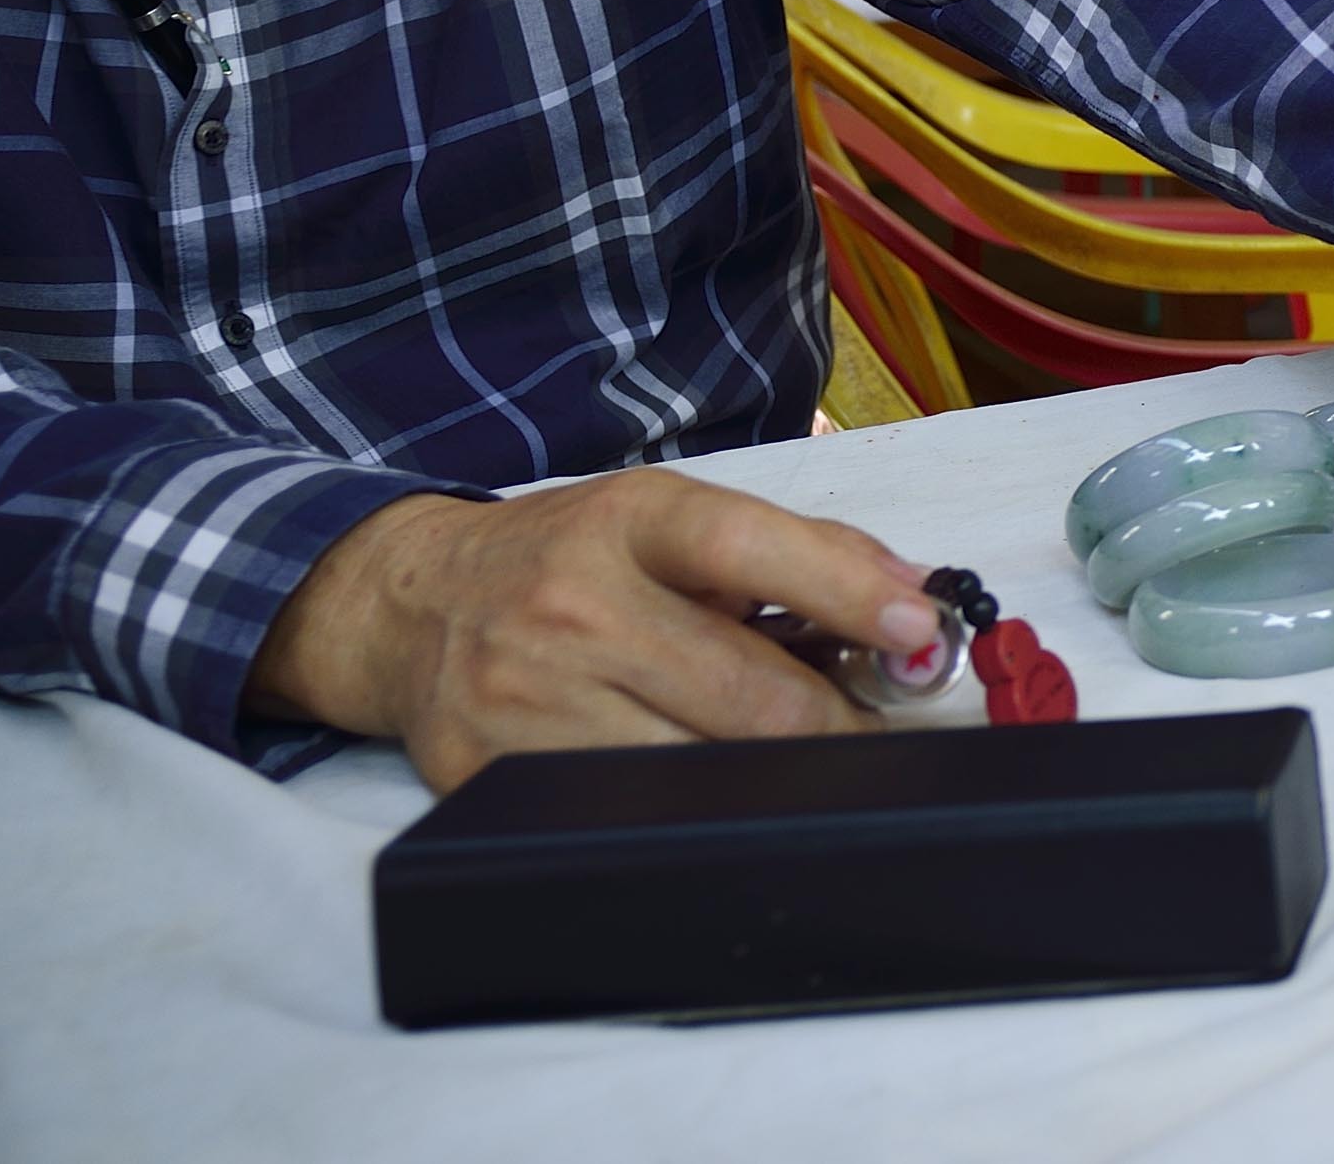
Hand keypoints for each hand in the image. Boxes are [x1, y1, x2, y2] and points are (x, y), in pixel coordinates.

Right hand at [249, 474, 940, 791]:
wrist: (412, 604)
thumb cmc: (571, 559)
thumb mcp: (672, 519)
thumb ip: (801, 552)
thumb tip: (920, 598)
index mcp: (631, 522)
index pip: (751, 549)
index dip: (849, 594)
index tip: (921, 631)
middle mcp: (572, 605)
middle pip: (746, 696)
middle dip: (836, 726)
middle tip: (874, 734)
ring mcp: (526, 696)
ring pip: (700, 772)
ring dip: (770, 778)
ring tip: (792, 761)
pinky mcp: (491, 774)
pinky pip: (630, 814)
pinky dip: (690, 809)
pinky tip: (706, 786)